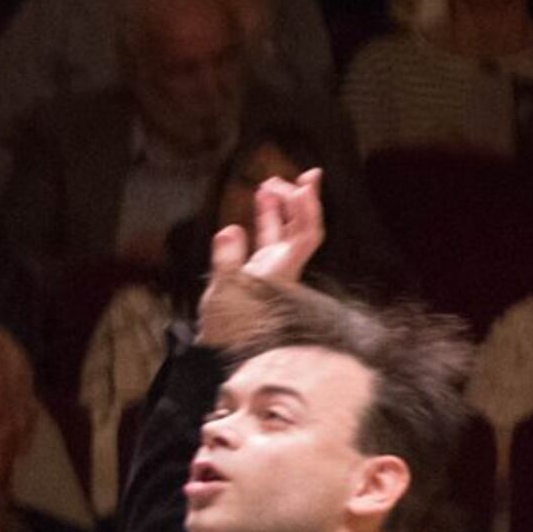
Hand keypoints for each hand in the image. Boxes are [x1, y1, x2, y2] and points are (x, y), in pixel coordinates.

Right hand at [199, 170, 323, 345]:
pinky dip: (258, 228)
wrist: (226, 355)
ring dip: (278, 209)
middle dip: (299, 201)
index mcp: (281, 270)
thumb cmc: (229, 328)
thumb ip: (227, 259)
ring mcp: (270, 272)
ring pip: (280, 235)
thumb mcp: (224, 292)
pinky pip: (263, 245)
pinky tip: (244, 219)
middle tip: (297, 176)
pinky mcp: (256, 277)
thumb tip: (230, 230)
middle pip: (300, 229)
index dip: (308, 208)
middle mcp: (281, 269)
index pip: (305, 233)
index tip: (304, 184)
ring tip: (268, 185)